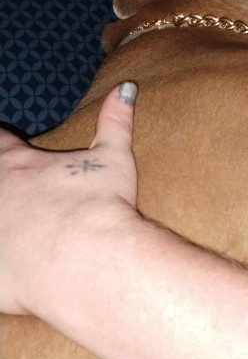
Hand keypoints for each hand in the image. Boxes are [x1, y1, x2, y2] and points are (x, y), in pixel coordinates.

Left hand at [0, 83, 139, 315]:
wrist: (91, 259)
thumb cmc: (101, 206)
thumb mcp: (113, 158)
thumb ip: (114, 121)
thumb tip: (125, 88)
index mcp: (15, 164)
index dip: (6, 145)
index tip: (13, 154)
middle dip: (3, 188)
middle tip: (18, 198)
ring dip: (2, 223)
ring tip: (16, 231)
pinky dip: (5, 269)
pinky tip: (15, 270)